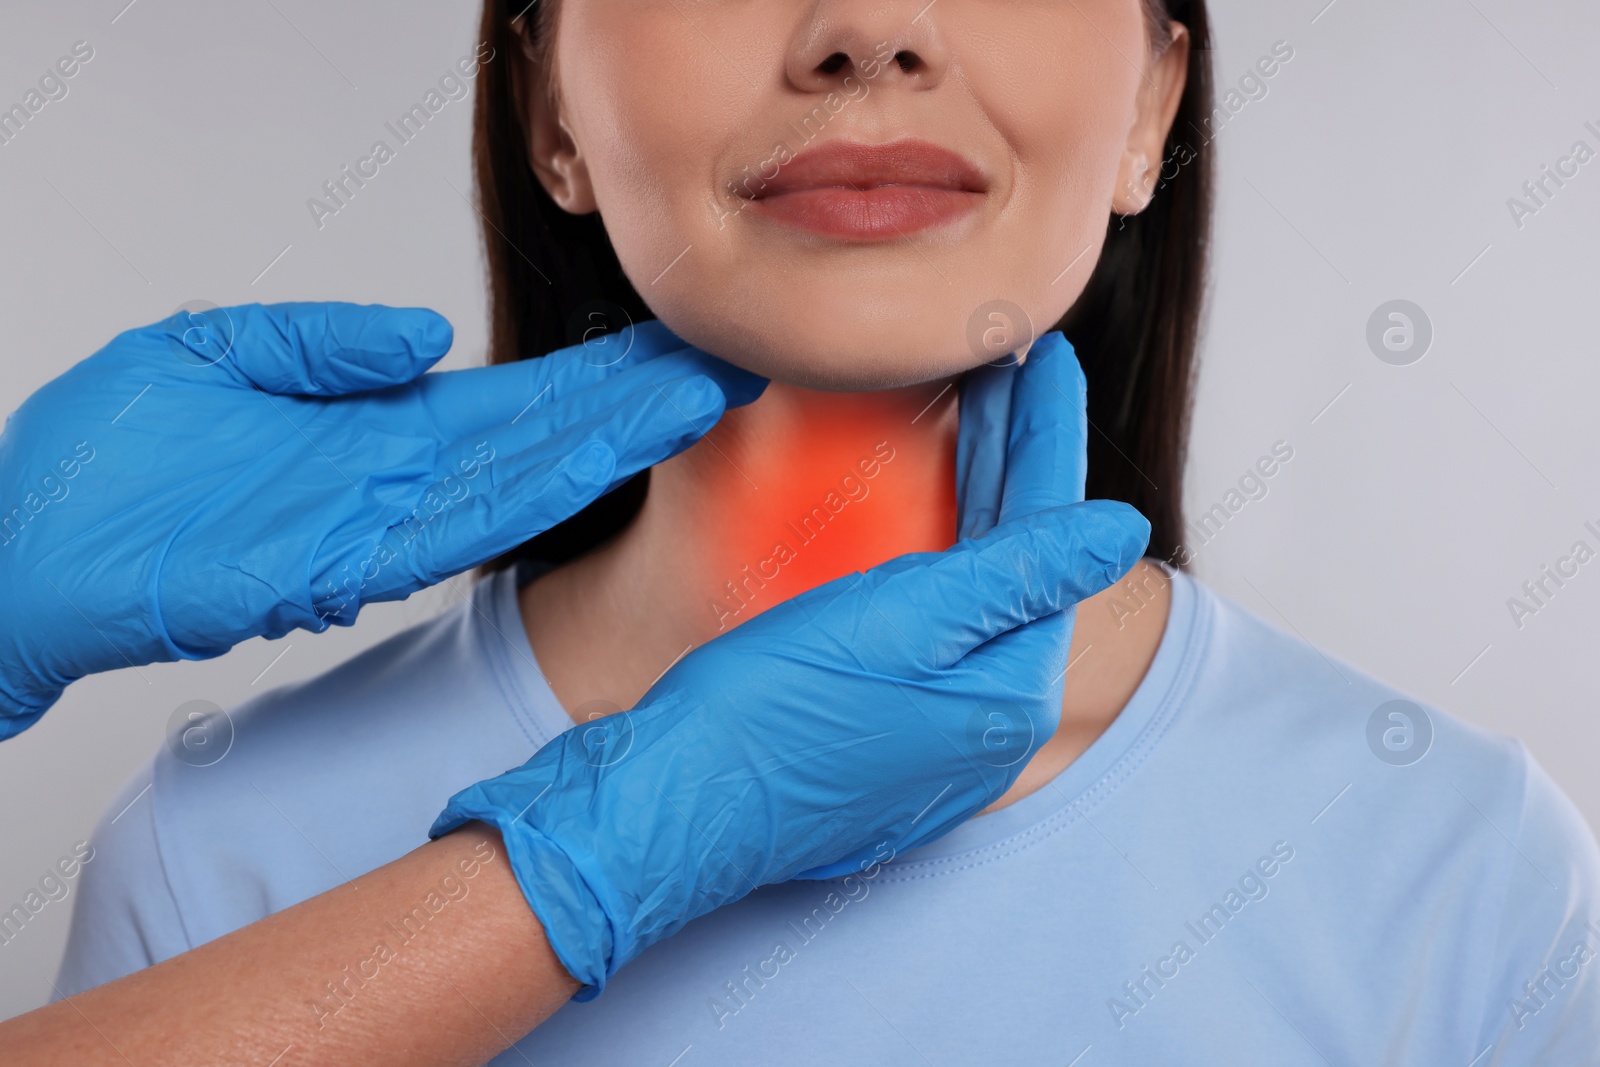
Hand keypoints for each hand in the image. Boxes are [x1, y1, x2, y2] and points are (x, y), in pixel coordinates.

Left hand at [0, 302, 763, 735]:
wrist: (26, 544)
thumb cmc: (106, 459)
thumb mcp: (218, 349)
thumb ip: (327, 341)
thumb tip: (426, 337)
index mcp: (375, 427)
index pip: (508, 400)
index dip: (589, 376)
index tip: (662, 350)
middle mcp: (396, 480)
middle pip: (538, 439)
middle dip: (629, 407)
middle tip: (717, 370)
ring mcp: (379, 523)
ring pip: (520, 482)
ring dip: (606, 446)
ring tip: (688, 402)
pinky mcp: (344, 561)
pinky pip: (457, 525)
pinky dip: (531, 491)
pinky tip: (592, 458)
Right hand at [432, 332, 1141, 997]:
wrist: (669, 809)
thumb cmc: (769, 711)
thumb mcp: (901, 622)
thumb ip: (1019, 573)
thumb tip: (1125, 527)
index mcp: (1007, 694)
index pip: (1051, 536)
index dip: (1049, 436)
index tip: (1051, 355)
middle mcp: (987, 726)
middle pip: (1020, 564)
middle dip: (1015, 461)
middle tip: (1009, 370)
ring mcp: (939, 742)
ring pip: (980, 596)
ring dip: (983, 505)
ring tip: (977, 421)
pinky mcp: (888, 743)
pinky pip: (939, 632)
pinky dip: (941, 560)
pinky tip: (923, 521)